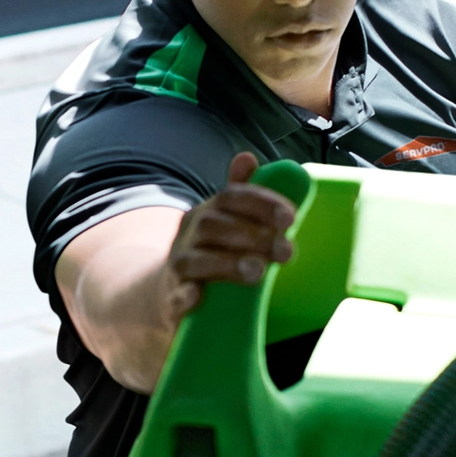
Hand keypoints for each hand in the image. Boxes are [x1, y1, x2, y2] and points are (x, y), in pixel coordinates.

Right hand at [158, 153, 296, 328]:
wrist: (165, 290)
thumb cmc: (207, 251)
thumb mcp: (222, 221)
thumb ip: (241, 194)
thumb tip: (247, 157)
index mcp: (207, 212)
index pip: (231, 197)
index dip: (261, 204)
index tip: (290, 218)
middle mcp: (189, 235)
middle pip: (214, 226)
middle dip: (252, 236)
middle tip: (286, 251)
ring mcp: (178, 266)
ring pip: (195, 260)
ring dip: (227, 263)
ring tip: (258, 271)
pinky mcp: (170, 299)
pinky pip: (174, 297)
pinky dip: (184, 296)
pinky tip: (197, 296)